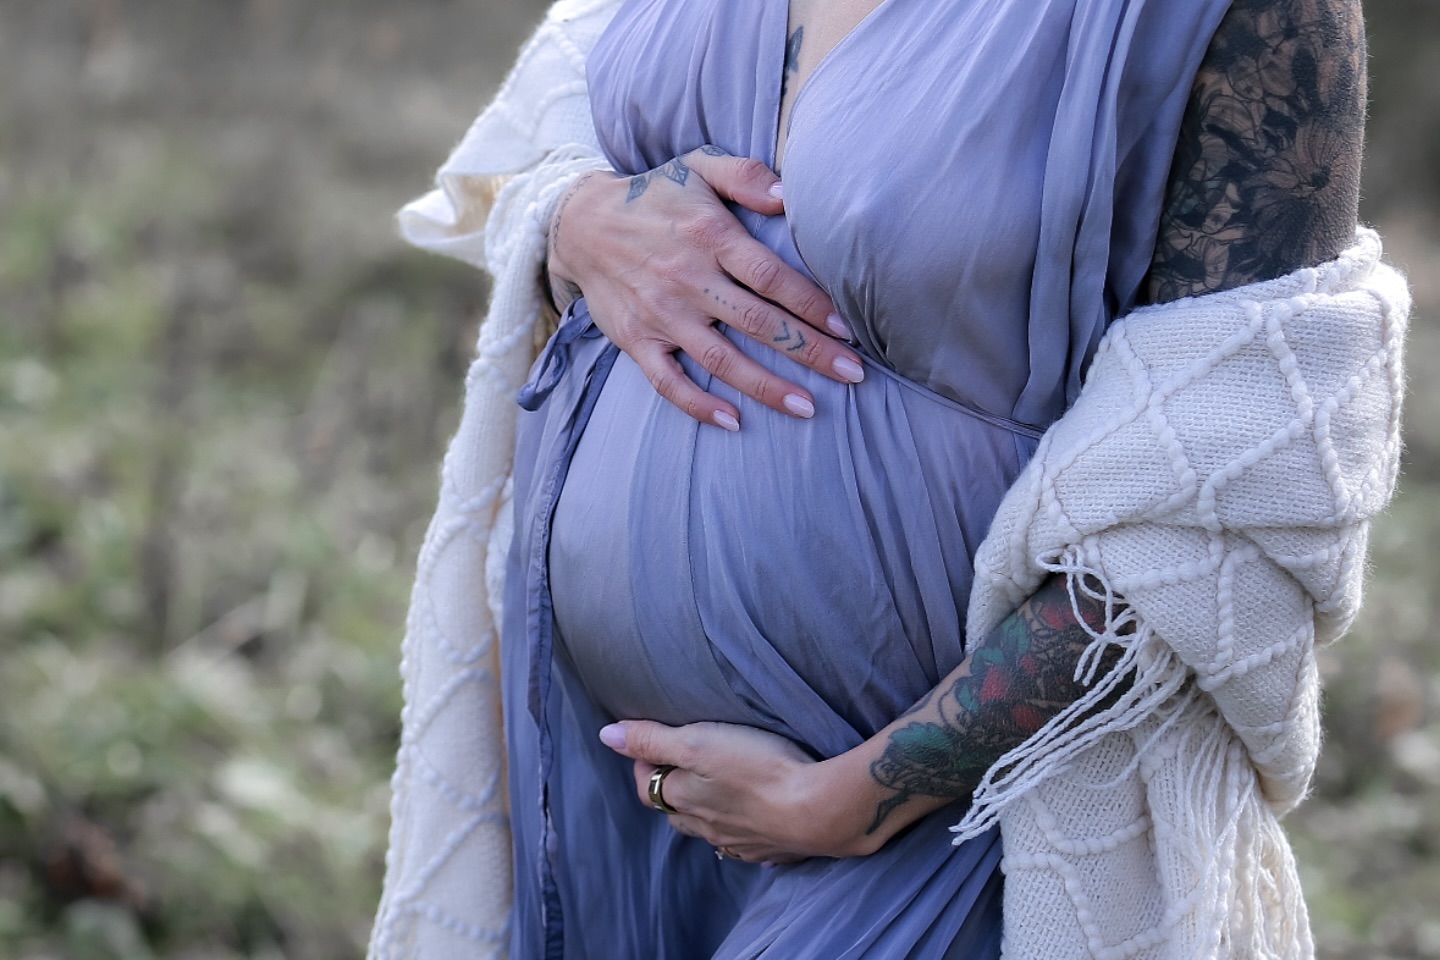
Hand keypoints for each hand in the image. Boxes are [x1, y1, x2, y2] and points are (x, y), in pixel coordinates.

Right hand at [546, 146, 865, 430]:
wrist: (580, 224)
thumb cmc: (655, 196)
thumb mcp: (698, 166)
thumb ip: (746, 175)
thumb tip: (789, 195)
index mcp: (709, 236)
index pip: (770, 277)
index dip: (811, 304)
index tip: (847, 328)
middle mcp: (686, 278)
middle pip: (757, 323)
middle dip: (809, 351)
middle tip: (853, 374)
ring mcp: (661, 314)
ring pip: (720, 359)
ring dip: (765, 386)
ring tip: (808, 407)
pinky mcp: (637, 341)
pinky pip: (668, 381)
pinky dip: (698, 405)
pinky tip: (734, 421)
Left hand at [598, 719, 884, 862]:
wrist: (817, 811)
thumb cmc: (756, 768)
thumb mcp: (698, 741)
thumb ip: (651, 739)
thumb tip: (605, 736)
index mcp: (684, 800)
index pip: (647, 787)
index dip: (644, 763)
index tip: (653, 742)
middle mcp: (705, 828)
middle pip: (675, 812)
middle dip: (673, 789)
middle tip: (684, 763)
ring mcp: (739, 843)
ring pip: (709, 830)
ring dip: (706, 812)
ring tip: (717, 790)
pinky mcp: (771, 849)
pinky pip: (748, 845)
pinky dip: (743, 832)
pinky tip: (754, 822)